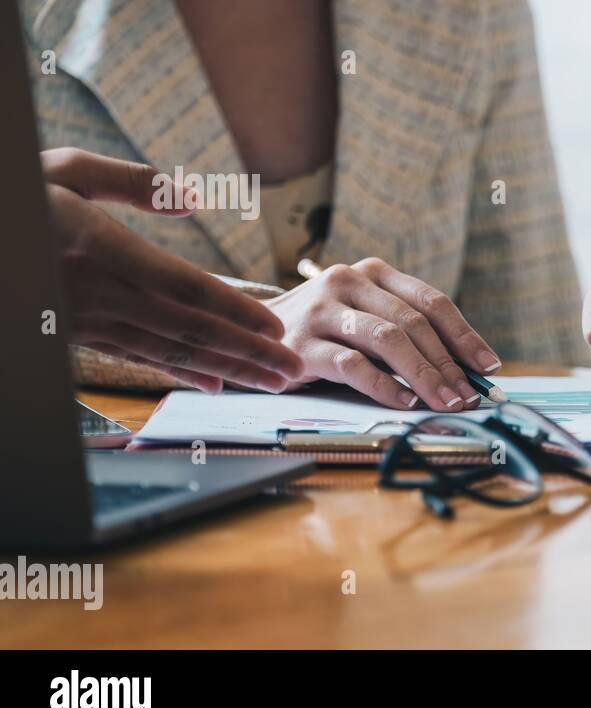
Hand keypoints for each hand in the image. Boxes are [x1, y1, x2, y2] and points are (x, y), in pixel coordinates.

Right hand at [42, 147, 303, 392]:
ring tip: (272, 381)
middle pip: (189, 329)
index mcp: (104, 249)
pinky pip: (139, 357)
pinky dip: (182, 371)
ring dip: (227, 368)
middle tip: (293, 369)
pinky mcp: (78, 335)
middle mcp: (100, 292)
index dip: (234, 310)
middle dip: (247, 352)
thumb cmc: (19, 196)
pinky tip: (217, 382)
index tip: (276, 325)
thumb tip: (192, 198)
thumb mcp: (65, 171)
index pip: (184, 287)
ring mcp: (88, 319)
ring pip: (170, 350)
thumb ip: (133, 183)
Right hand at [264, 257, 501, 410]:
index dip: (465, 336)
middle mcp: (348, 282)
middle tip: (469, 395)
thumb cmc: (325, 332)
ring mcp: (322, 310)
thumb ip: (406, 333)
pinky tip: (405, 401)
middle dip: (447, 364)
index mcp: (374, 273)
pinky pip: (352, 365)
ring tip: (445, 401)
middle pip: (413, 323)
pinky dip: (384, 385)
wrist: (252, 333)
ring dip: (423, 375)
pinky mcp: (301, 344)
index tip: (488, 367)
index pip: (432, 302)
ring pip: (387, 340)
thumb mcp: (366, 318)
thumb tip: (465, 372)